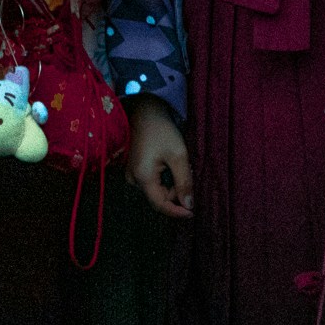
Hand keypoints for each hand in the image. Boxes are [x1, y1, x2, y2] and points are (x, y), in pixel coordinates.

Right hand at [127, 95, 192, 219]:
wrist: (144, 111)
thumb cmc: (161, 130)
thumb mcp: (178, 155)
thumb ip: (184, 182)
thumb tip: (189, 206)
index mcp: (143, 177)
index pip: (160, 205)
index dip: (177, 212)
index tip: (193, 212)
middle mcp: (133, 179)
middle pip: (159, 197)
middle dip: (176, 192)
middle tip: (190, 175)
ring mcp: (131, 174)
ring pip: (156, 190)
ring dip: (171, 184)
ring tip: (181, 166)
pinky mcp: (133, 168)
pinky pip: (151, 181)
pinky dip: (164, 178)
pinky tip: (170, 164)